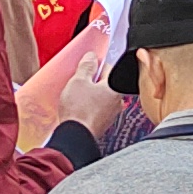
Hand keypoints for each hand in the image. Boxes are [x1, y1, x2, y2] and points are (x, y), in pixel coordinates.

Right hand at [19, 21, 118, 145]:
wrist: (75, 137)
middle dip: (92, 81)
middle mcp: (117, 101)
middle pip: (105, 83)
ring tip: (76, 96)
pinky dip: (88, 107)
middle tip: (78, 81)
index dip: (96, 64)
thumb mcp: (78, 81)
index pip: (108, 68)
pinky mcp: (102, 124)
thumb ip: (86, 66)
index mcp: (115, 87)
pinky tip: (78, 108)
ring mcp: (111, 114)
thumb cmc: (78, 110)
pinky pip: (96, 110)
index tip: (87, 65)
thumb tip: (91, 57)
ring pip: (101, 97)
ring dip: (90, 95)